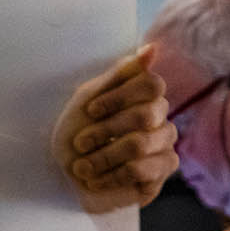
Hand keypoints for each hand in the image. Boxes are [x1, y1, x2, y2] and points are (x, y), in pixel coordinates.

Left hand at [51, 44, 176, 212]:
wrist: (64, 178)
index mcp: (145, 96)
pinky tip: (94, 180)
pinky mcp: (162, 173)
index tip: (90, 110)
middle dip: (104, 131)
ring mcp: (165, 146)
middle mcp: (161, 118)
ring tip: (81, 166)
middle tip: (80, 143)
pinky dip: (110, 176)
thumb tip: (151, 49)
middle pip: (146, 115)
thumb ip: (119, 75)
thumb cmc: (75, 135)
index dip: (119, 97)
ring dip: (102, 156)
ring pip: (140, 144)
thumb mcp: (88, 100)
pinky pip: (142, 171)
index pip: (152, 85)